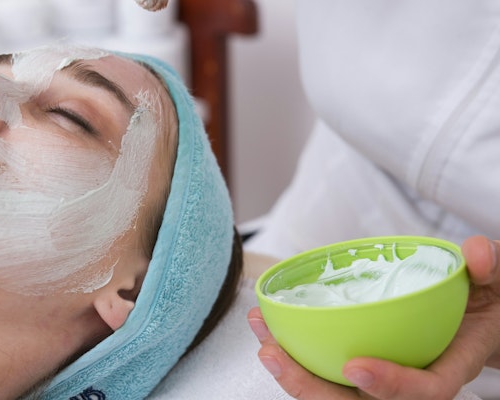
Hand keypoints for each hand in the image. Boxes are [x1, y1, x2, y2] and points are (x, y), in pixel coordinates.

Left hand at [247, 235, 499, 398]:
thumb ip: (491, 267)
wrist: (483, 311)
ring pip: (334, 390)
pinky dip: (295, 349)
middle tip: (274, 355)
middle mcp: (412, 378)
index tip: (355, 366)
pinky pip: (325, 366)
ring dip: (292, 370)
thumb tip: (477, 255)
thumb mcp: (499, 280)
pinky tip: (268, 328)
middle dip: (312, 387)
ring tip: (261, 338)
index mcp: (450, 366)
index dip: (390, 385)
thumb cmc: (488, 297)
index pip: (425, 390)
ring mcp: (384, 372)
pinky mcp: (361, 362)